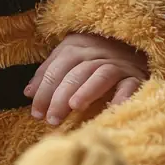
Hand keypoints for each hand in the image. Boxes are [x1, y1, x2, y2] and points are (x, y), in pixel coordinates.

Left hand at [24, 32, 148, 125]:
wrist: (134, 48)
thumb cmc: (96, 58)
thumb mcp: (71, 59)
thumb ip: (50, 72)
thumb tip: (28, 92)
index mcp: (78, 45)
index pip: (58, 66)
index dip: (45, 89)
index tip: (36, 112)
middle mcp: (98, 51)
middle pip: (76, 71)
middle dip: (61, 95)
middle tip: (51, 119)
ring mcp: (119, 63)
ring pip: (100, 74)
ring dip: (86, 90)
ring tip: (74, 107)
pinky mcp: (137, 75)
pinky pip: (130, 84)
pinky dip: (122, 95)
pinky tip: (113, 108)